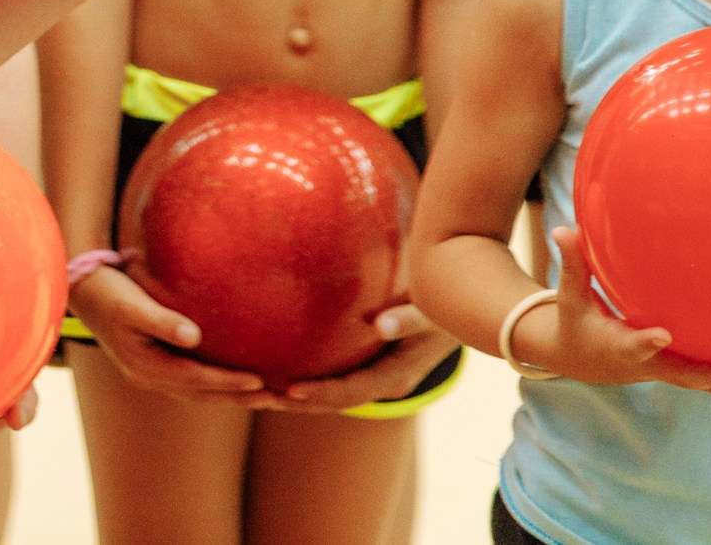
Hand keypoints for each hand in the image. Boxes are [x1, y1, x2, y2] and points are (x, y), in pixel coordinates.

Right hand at [68, 265, 268, 403]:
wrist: (78, 289)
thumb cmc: (107, 291)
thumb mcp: (132, 304)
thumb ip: (163, 320)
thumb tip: (195, 336)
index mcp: (145, 367)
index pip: (197, 379)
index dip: (230, 382)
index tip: (261, 382)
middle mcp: (149, 376)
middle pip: (202, 394)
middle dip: (240, 398)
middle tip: (277, 401)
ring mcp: (149, 372)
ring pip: (198, 391)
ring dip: (231, 395)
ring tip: (265, 396)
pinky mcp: (152, 362)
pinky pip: (191, 380)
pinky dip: (215, 383)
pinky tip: (232, 378)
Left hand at [268, 304, 457, 412]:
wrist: (457, 314)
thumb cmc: (443, 308)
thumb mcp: (432, 313)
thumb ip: (409, 319)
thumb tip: (381, 325)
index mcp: (395, 377)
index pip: (351, 392)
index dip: (321, 394)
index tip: (290, 390)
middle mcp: (382, 384)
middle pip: (333, 402)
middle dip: (295, 403)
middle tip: (255, 398)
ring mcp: (373, 379)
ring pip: (329, 396)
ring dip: (293, 397)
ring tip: (252, 393)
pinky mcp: (365, 369)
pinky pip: (332, 380)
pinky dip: (304, 381)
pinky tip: (272, 374)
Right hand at [518, 227, 710, 392]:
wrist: (581, 359)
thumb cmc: (575, 320)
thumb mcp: (569, 294)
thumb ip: (573, 263)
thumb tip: (565, 228)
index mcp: (616, 345)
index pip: (632, 345)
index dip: (647, 343)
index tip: (662, 336)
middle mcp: (644, 365)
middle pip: (680, 374)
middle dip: (710, 374)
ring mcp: (663, 371)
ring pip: (703, 383)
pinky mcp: (677, 372)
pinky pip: (709, 380)